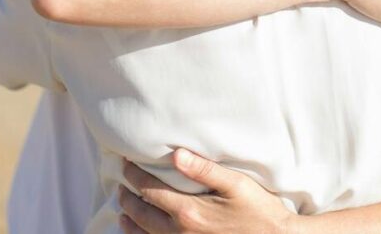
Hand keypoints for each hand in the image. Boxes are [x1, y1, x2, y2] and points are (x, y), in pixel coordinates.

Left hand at [119, 149, 296, 233]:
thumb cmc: (258, 211)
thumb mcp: (235, 184)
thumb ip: (204, 169)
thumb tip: (175, 155)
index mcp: (188, 211)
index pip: (149, 190)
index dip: (134, 175)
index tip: (126, 163)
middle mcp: (180, 232)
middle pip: (142, 213)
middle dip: (127, 197)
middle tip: (121, 184)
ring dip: (130, 222)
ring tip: (123, 211)